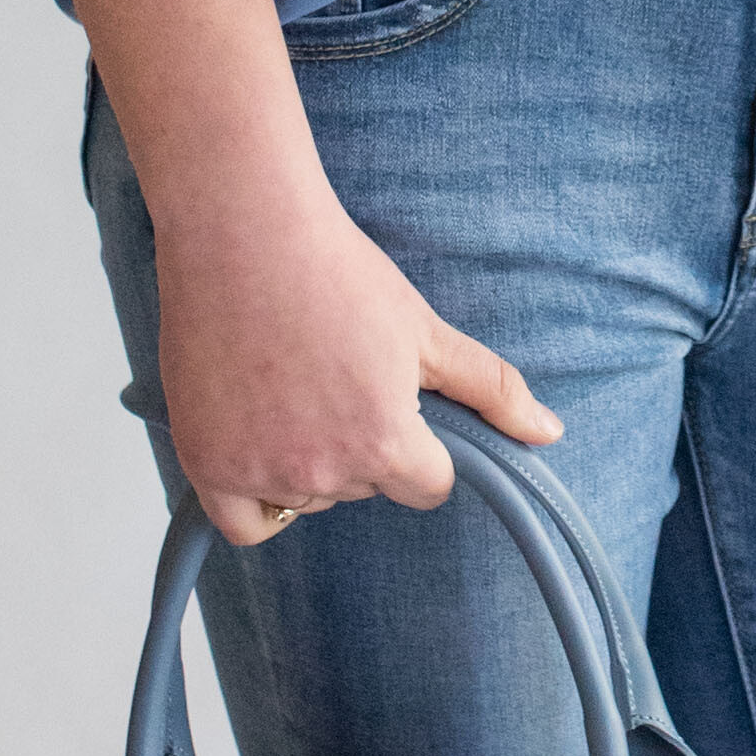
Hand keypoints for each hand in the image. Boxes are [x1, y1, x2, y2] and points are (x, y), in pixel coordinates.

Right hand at [150, 153, 558, 547]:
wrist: (243, 232)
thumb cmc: (337, 272)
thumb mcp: (427, 330)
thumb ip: (493, 390)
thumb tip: (551, 434)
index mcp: (384, 443)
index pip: (427, 486)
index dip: (418, 443)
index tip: (390, 397)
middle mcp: (322, 471)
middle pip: (364, 488)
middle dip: (359, 445)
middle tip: (333, 375)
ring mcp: (259, 471)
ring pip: (307, 499)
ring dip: (306, 462)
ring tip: (291, 384)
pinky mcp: (205, 464)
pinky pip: (245, 523)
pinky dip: (257, 497)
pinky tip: (262, 444)